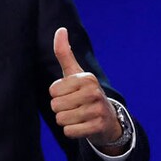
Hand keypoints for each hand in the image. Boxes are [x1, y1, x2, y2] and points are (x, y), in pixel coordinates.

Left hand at [49, 27, 122, 149]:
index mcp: (86, 77)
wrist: (108, 120)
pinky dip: (72, 132)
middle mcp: (94, 92)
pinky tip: (82, 126)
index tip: (71, 94)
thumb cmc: (85, 94)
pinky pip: (70, 132)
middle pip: (56, 106)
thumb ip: (65, 53)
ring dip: (66, 121)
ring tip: (78, 117)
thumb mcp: (75, 73)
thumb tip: (60, 29)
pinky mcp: (98, 126)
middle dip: (61, 109)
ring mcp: (98, 109)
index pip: (53, 90)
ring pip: (61, 119)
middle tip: (75, 107)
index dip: (57, 95)